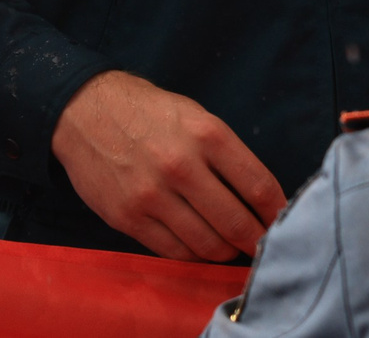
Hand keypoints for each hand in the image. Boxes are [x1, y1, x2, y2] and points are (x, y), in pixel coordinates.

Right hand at [51, 70, 284, 259]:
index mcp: (208, 135)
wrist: (85, 112)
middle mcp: (182, 166)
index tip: (283, 221)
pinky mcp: (126, 218)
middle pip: (234, 221)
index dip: (276, 211)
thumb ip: (227, 154)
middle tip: (261, 246)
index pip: (258, 185)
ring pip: (204, 244)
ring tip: (231, 249)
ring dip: (224, 252)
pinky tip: (200, 249)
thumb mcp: (198, 118)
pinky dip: (192, 256)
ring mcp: (152, 195)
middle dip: (254, 240)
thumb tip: (256, 196)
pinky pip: (171, 251)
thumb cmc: (151, 114)